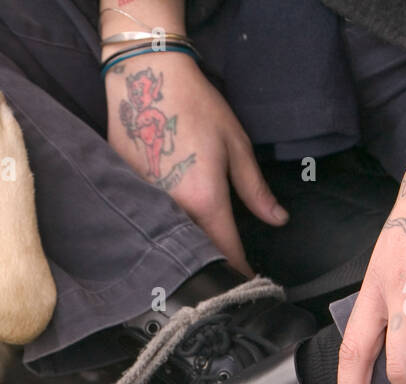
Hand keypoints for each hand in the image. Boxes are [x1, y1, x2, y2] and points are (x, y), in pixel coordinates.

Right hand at [104, 50, 287, 274]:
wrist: (147, 80)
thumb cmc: (195, 106)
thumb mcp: (236, 145)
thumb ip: (255, 190)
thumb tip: (277, 219)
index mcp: (205, 200)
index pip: (225, 252)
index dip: (240, 271)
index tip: (249, 282)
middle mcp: (172, 210)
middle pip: (195, 252)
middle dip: (212, 264)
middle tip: (227, 269)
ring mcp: (145, 204)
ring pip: (170, 241)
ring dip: (187, 248)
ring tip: (202, 254)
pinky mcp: (128, 194)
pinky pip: (150, 222)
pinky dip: (163, 229)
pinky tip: (172, 227)